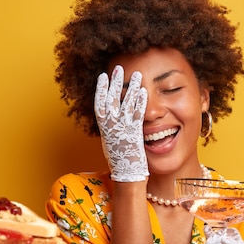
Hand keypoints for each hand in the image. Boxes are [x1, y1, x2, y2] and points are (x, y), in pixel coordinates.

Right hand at [95, 65, 148, 181]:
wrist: (127, 175)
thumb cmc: (122, 161)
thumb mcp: (113, 141)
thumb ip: (114, 127)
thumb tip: (115, 118)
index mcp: (103, 128)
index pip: (99, 103)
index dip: (101, 88)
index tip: (103, 75)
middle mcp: (110, 126)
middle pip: (111, 99)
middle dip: (115, 82)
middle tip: (119, 68)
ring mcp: (122, 129)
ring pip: (125, 104)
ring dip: (131, 87)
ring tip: (136, 74)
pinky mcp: (134, 133)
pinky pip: (137, 114)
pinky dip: (140, 102)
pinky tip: (143, 92)